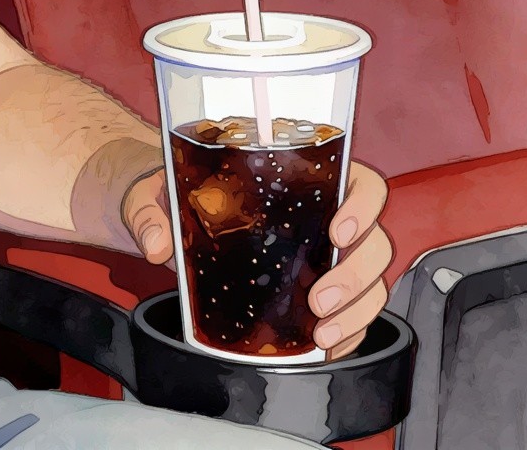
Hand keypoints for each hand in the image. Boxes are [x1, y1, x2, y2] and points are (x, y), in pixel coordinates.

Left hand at [120, 160, 393, 359]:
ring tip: (321, 331)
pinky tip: (328, 346)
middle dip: (354, 275)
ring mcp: (328, 256)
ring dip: (356, 309)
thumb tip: (155, 244)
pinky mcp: (322, 288)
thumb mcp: (160, 193)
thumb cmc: (181, 194)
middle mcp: (327, 217)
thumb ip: (153, 212)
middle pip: (373, 242)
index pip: (362, 185)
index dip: (363, 206)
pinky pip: (354, 311)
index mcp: (306, 180)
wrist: (173, 216)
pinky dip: (349, 331)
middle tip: (318, 298)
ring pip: (371, 281)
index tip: (337, 228)